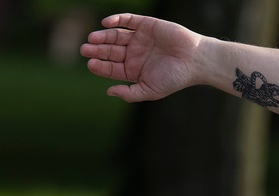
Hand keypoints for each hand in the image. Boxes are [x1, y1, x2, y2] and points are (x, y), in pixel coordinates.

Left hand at [81, 14, 202, 102]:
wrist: (194, 60)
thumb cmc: (174, 78)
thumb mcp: (150, 90)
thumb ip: (130, 93)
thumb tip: (109, 92)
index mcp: (133, 70)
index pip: (111, 68)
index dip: (100, 66)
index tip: (90, 63)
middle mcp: (133, 54)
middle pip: (110, 50)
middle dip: (97, 49)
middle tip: (85, 49)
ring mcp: (139, 38)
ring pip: (115, 35)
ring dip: (103, 36)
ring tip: (92, 38)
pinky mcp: (145, 25)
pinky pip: (127, 20)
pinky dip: (116, 20)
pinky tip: (106, 23)